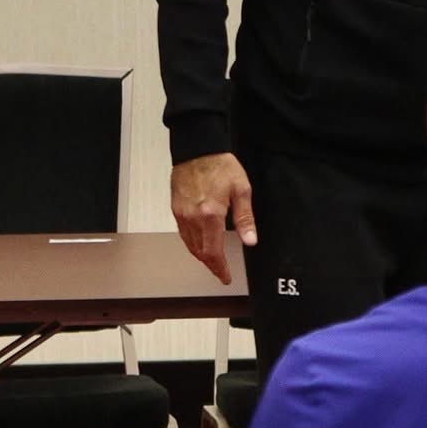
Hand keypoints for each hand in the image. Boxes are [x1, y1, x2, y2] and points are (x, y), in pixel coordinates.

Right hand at [169, 152, 254, 285]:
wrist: (197, 149)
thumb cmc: (221, 166)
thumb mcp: (242, 190)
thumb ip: (245, 218)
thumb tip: (250, 240)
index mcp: (210, 215)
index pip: (213, 251)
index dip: (220, 268)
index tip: (226, 277)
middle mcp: (192, 218)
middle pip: (199, 251)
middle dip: (211, 265)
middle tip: (221, 272)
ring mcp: (181, 214)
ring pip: (189, 244)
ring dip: (201, 256)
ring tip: (213, 262)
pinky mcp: (176, 209)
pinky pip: (183, 233)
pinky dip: (192, 244)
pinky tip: (201, 243)